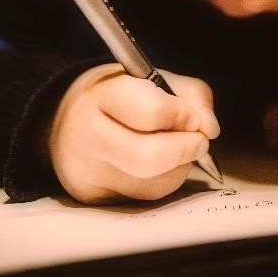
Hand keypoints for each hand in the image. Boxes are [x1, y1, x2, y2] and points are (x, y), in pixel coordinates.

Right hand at [46, 63, 219, 203]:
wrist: (67, 119)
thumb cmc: (120, 96)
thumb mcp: (152, 78)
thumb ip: (191, 95)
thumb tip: (210, 129)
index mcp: (102, 94)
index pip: (149, 111)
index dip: (181, 115)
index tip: (192, 117)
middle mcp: (88, 135)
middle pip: (149, 156)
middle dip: (185, 149)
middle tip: (199, 140)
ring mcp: (87, 171)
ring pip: (152, 183)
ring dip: (179, 167)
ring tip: (179, 149)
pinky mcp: (93, 197)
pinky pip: (145, 198)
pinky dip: (165, 181)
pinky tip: (162, 166)